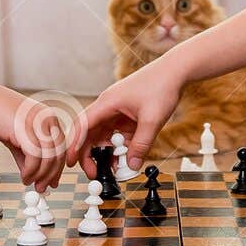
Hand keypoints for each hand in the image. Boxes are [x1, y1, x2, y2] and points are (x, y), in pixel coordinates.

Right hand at [0, 85, 68, 190]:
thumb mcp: (18, 136)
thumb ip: (27, 154)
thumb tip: (33, 174)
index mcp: (49, 119)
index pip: (61, 147)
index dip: (57, 167)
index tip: (51, 181)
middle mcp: (48, 120)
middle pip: (58, 154)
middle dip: (51, 175)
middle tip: (42, 188)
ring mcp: (38, 124)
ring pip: (48, 158)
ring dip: (39, 175)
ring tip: (30, 183)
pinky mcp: (26, 130)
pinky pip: (35, 158)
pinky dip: (30, 171)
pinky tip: (24, 177)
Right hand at [69, 60, 184, 172]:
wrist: (175, 72)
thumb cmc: (161, 86)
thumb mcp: (152, 119)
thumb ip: (141, 144)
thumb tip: (132, 165)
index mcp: (107, 103)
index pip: (82, 126)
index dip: (74, 145)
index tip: (70, 162)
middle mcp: (107, 107)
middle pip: (90, 134)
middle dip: (89, 155)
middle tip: (95, 173)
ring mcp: (116, 111)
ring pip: (103, 136)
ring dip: (106, 153)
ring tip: (114, 169)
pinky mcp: (126, 115)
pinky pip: (117, 134)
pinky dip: (119, 147)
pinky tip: (126, 158)